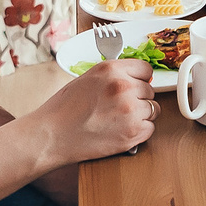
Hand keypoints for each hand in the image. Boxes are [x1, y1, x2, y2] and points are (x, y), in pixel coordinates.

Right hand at [38, 58, 155, 161]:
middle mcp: (124, 87)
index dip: (140, 79)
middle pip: (150, 91)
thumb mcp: (88, 79)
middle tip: (119, 108)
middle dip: (139, 99)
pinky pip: (150, 128)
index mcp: (111, 70)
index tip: (135, 86)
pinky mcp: (133, 133)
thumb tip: (137, 78)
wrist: (52, 135)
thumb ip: (114, 76)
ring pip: (153, 110)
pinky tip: (120, 131)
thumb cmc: (65, 109)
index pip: (145, 69)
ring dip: (140, 116)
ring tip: (118, 120)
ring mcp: (130, 110)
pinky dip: (139, 132)